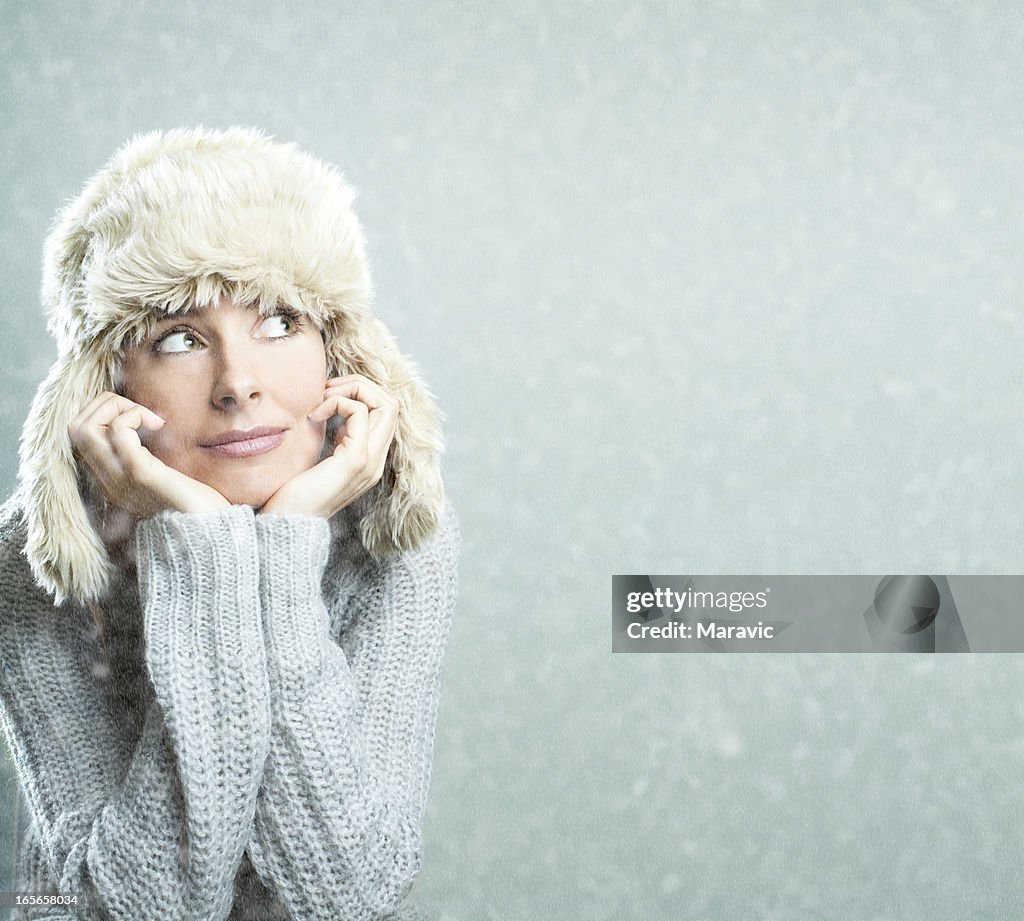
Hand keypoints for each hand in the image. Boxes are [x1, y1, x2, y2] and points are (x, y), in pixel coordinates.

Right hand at [69, 392, 231, 517]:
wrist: (214, 538)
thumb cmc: (199, 508)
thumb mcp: (166, 481)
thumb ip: (151, 462)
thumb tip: (156, 430)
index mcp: (113, 481)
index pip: (80, 438)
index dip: (102, 415)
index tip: (140, 418)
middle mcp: (109, 481)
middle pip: (75, 428)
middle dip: (103, 404)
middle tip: (140, 411)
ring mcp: (121, 478)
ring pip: (85, 427)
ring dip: (115, 407)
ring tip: (148, 417)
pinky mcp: (142, 474)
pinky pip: (119, 432)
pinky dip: (134, 415)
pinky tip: (159, 424)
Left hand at [260, 375, 398, 517]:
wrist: (286, 523)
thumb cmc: (294, 493)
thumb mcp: (321, 456)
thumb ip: (336, 437)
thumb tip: (331, 408)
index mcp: (371, 458)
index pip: (387, 412)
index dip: (363, 393)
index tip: (328, 394)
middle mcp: (377, 460)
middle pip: (392, 404)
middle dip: (361, 385)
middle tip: (328, 389)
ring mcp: (370, 461)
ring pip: (386, 405)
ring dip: (353, 390)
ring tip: (323, 398)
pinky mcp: (355, 460)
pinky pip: (359, 413)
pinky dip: (337, 402)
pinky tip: (314, 415)